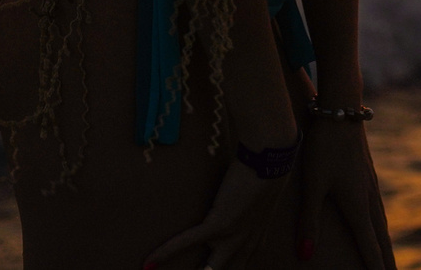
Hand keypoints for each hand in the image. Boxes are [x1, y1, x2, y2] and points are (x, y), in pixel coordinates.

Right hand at [146, 141, 295, 269]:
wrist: (269, 160)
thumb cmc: (269, 171)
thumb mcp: (265, 196)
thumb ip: (254, 207)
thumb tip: (244, 197)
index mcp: (256, 239)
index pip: (242, 265)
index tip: (214, 269)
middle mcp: (245, 244)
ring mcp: (232, 237)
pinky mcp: (218, 224)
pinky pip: (188, 242)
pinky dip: (166, 252)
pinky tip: (151, 261)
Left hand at [294, 116, 390, 266]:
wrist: (341, 110)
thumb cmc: (323, 147)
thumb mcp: (312, 184)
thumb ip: (308, 221)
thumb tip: (305, 256)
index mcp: (357, 205)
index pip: (369, 247)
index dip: (375, 269)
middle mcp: (368, 198)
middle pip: (380, 238)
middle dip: (386, 261)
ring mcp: (370, 184)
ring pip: (380, 223)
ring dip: (384, 244)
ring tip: (387, 259)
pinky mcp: (366, 173)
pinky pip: (377, 208)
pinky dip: (379, 226)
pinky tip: (375, 222)